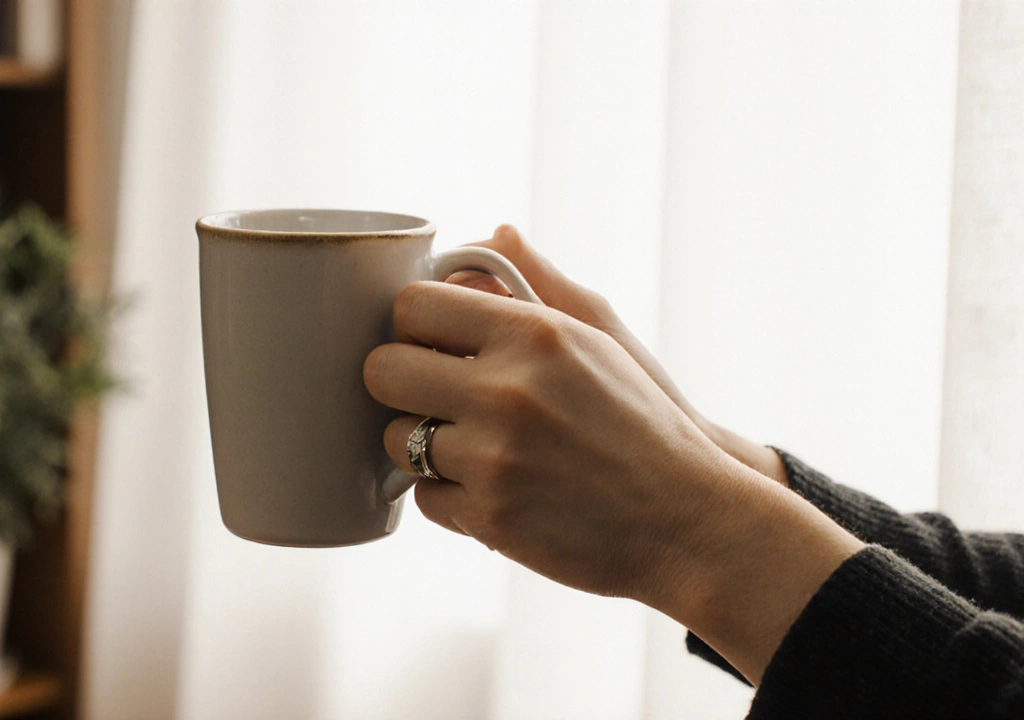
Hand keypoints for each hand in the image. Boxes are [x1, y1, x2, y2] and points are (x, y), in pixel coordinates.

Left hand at [363, 274, 862, 684]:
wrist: (688, 522)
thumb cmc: (643, 422)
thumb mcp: (601, 337)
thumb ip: (538, 283)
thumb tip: (494, 233)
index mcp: (532, 334)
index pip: (411, 307)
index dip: (411, 326)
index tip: (428, 344)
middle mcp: (506, 391)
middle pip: (383, 371)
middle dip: (401, 385)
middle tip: (432, 397)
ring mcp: (494, 458)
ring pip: (397, 439)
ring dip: (423, 446)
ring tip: (472, 448)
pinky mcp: (489, 517)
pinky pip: (424, 498)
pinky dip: (450, 497)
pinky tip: (492, 490)